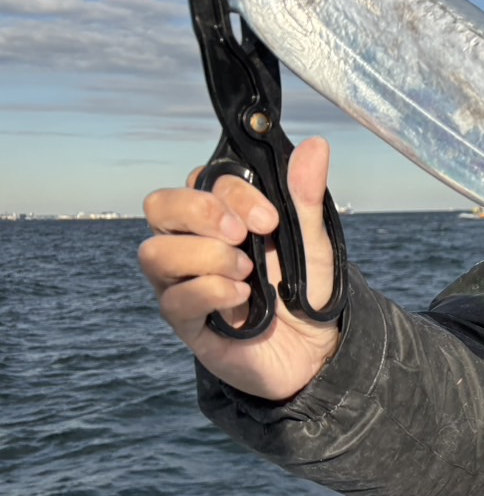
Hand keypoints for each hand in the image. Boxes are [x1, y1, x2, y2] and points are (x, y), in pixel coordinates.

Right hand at [138, 136, 341, 400]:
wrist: (316, 350)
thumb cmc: (307, 290)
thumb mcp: (313, 242)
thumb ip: (306, 197)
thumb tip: (315, 145)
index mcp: (222, 216)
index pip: (201, 181)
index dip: (232, 193)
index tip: (270, 217)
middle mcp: (193, 244)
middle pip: (158, 206)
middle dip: (200, 212)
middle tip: (243, 235)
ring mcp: (184, 282)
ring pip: (155, 253)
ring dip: (206, 256)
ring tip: (246, 272)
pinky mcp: (186, 321)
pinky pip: (174, 299)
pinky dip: (211, 292)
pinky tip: (243, 299)